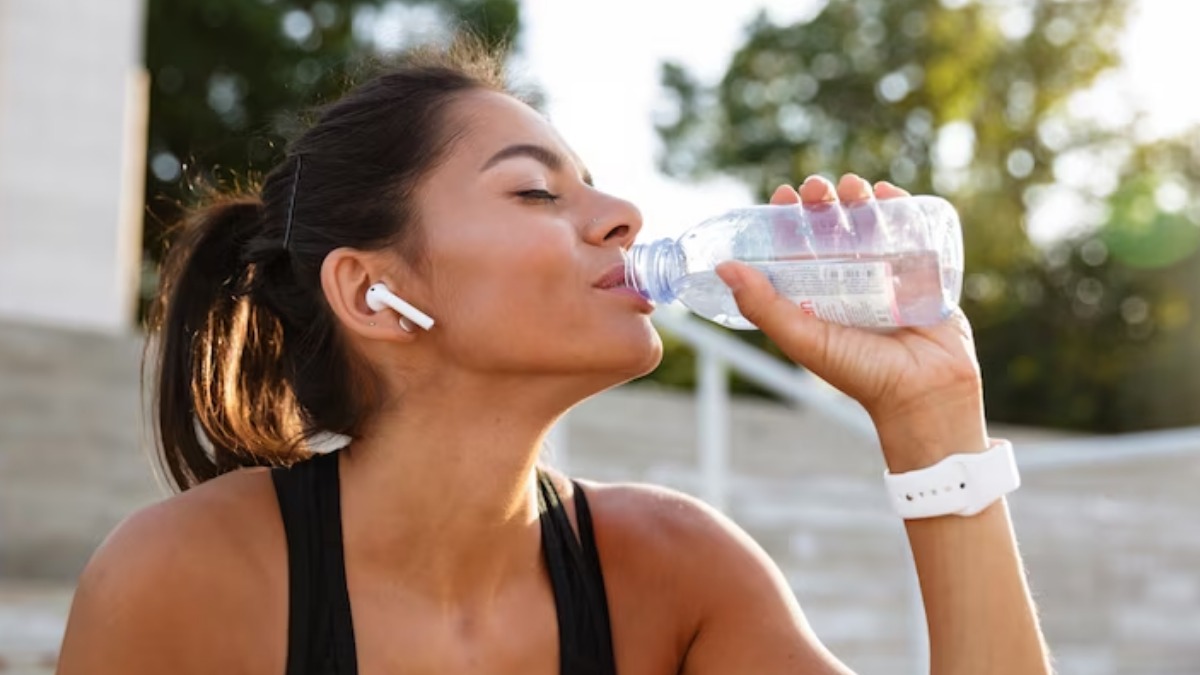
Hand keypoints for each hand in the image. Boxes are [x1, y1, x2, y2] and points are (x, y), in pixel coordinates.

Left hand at [715, 174, 987, 470]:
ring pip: (870, 225)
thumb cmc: (860, 373)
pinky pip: (911, 233)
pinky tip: (888, 194)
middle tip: (817, 188)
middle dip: (824, 203)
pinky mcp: (922, 274)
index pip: (798, 248)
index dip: (788, 220)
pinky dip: (900, 209)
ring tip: (853, 186)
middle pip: (834, 230)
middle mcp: (851, 283)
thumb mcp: (802, 338)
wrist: (924, 392)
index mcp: (818, 296)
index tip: (781, 196)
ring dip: (860, 200)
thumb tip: (724, 267)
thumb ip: (763, 306)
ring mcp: (887, 276)